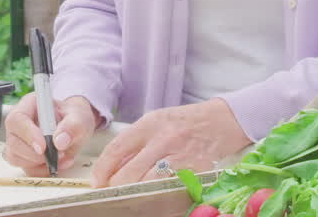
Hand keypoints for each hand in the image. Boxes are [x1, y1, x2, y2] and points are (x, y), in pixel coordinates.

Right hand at [2, 93, 99, 175]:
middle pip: (13, 141)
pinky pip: (25, 169)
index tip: (43, 147)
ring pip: (15, 157)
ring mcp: (18, 140)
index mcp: (29, 105)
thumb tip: (60, 141)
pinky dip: (42, 171)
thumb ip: (73, 125)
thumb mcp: (80, 117)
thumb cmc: (73, 117)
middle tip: (57, 154)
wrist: (75, 128)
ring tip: (61, 157)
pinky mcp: (22, 156)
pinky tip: (57, 164)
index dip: (27, 134)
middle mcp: (19, 123)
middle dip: (34, 154)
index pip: (17, 119)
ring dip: (38, 164)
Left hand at [90, 98, 251, 186]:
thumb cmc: (183, 123)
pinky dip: (157, 194)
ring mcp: (179, 156)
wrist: (220, 122)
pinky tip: (152, 195)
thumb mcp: (155, 122)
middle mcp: (162, 139)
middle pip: (129, 172)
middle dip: (116, 186)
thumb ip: (135, 141)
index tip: (97, 181)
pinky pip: (169, 188)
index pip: (117, 149)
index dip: (103, 169)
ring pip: (147, 183)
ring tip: (129, 194)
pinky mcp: (194, 171)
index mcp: (149, 124)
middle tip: (112, 190)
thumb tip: (112, 166)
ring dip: (134, 192)